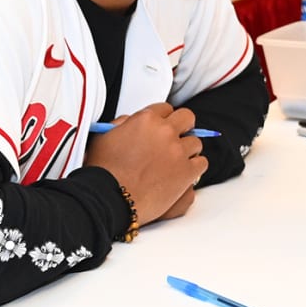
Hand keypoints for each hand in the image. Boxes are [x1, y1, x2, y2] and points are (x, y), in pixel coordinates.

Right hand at [84, 104, 205, 225]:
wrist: (110, 197)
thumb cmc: (104, 172)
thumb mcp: (104, 137)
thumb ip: (121, 125)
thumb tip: (131, 122)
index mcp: (146, 120)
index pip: (166, 108)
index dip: (164, 118)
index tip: (164, 125)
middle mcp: (165, 132)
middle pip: (187, 118)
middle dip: (183, 126)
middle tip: (179, 136)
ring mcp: (178, 151)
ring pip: (196, 142)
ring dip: (188, 150)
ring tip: (178, 160)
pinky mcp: (186, 172)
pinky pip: (202, 163)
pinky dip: (195, 167)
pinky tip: (186, 172)